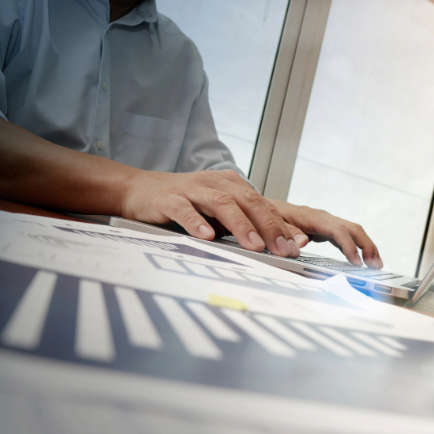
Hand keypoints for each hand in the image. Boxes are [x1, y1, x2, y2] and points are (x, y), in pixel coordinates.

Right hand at [120, 169, 300, 256]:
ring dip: (240, 225)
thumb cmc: (185, 205)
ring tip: (253, 246)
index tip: (295, 247)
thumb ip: (244, 225)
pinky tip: (207, 236)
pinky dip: (197, 222)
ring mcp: (191, 189)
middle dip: (268, 226)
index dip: (280, 225)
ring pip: (222, 204)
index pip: (262, 205)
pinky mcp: (168, 198)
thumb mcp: (217, 213)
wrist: (139, 190)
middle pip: (248, 201)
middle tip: (282, 249)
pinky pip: (184, 209)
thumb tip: (279, 244)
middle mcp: (215, 183)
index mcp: (231, 185)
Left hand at [270, 199, 382, 268]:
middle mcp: (321, 218)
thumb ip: (285, 231)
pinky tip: (359, 260)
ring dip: (365, 247)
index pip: (337, 230)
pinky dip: (355, 248)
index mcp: (310, 217)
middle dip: (367, 246)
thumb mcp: (269, 222)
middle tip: (376, 265)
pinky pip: (344, 237)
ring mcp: (323, 223)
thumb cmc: (263, 215)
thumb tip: (304, 241)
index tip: (356, 263)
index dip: (349, 246)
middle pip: (352, 228)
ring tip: (376, 265)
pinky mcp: (322, 229)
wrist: (257, 206)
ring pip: (351, 232)